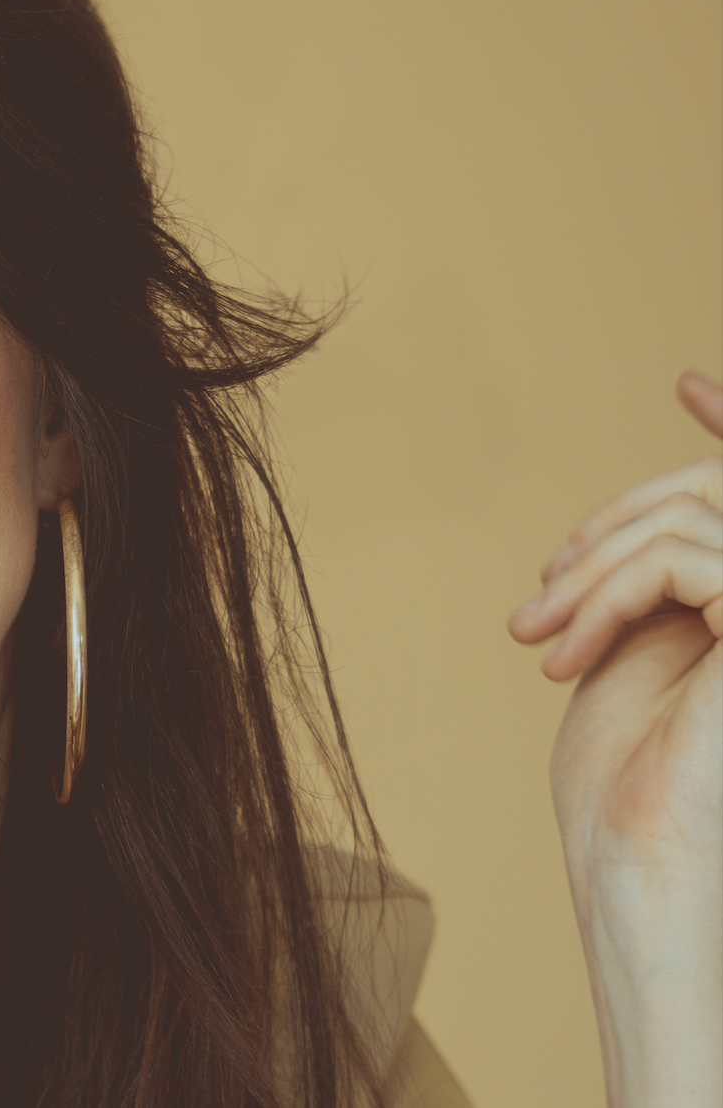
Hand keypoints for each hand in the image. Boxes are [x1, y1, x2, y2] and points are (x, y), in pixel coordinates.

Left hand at [509, 370, 721, 1107]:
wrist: (638, 865)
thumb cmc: (626, 784)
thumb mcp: (631, 648)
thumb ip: (650, 575)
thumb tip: (642, 521)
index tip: (688, 380)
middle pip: (711, 495)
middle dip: (615, 521)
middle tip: (541, 596)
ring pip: (691, 521)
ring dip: (593, 568)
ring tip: (538, 636)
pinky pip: (690, 558)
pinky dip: (608, 590)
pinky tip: (565, 647)